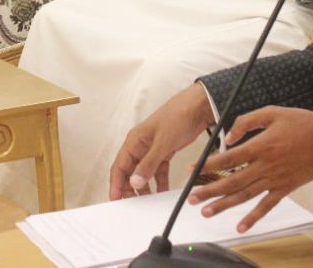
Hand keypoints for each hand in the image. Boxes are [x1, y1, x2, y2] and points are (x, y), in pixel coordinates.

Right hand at [109, 84, 215, 199]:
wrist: (197, 108)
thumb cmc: (177, 117)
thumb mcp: (162, 143)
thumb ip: (148, 164)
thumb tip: (135, 182)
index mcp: (134, 141)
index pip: (119, 166)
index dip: (116, 183)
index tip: (115, 199)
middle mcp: (140, 146)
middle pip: (129, 171)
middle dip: (129, 188)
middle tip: (132, 205)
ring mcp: (152, 149)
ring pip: (144, 172)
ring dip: (144, 187)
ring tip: (147, 202)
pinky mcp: (165, 151)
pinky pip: (158, 170)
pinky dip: (159, 182)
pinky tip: (162, 192)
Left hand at [187, 106, 312, 233]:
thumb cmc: (301, 123)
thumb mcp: (272, 112)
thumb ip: (246, 122)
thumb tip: (227, 136)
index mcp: (260, 146)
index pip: (227, 159)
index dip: (207, 165)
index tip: (192, 170)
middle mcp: (264, 166)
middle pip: (231, 181)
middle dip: (209, 190)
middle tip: (192, 198)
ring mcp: (274, 180)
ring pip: (245, 196)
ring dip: (224, 205)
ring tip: (206, 212)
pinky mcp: (285, 188)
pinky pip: (267, 206)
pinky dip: (253, 217)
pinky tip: (241, 226)